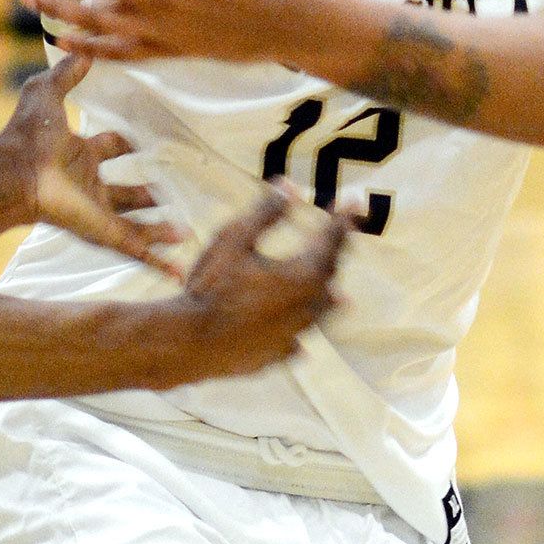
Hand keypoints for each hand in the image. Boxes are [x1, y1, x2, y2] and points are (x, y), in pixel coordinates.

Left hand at [0, 59, 183, 273]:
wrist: (16, 169)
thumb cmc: (25, 134)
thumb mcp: (47, 93)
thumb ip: (67, 74)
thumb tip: (85, 53)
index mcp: (77, 154)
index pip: (106, 148)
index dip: (121, 143)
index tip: (137, 142)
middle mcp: (88, 184)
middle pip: (123, 192)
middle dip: (144, 194)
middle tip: (164, 192)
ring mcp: (97, 210)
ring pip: (134, 223)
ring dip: (156, 229)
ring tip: (183, 231)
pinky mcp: (103, 230)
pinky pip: (135, 247)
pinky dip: (158, 261)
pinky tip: (179, 272)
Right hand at [168, 190, 348, 376]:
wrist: (188, 341)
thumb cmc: (210, 286)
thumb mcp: (234, 239)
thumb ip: (265, 212)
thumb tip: (288, 186)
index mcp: (302, 276)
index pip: (332, 240)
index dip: (342, 218)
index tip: (354, 202)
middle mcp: (307, 308)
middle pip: (330, 277)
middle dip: (336, 256)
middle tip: (341, 243)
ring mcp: (293, 335)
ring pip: (319, 314)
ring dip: (328, 299)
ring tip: (342, 298)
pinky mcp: (275, 356)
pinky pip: (295, 344)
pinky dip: (300, 335)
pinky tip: (300, 344)